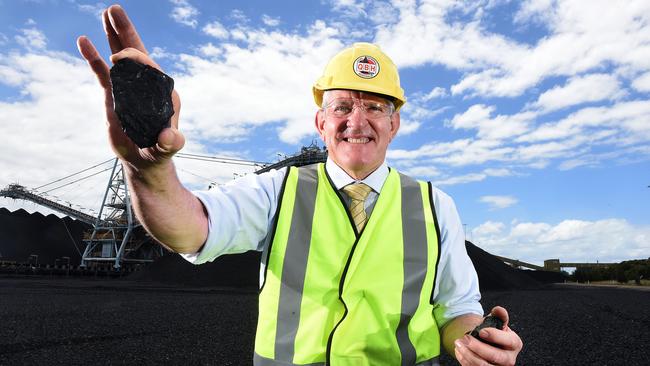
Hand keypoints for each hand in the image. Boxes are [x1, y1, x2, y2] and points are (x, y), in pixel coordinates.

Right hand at [76, 4, 183, 169]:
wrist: (143, 161)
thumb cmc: (158, 153)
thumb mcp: (166, 149)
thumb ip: (171, 143)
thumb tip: (170, 138)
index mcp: (162, 92)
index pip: (150, 66)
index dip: (136, 57)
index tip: (118, 57)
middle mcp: (147, 85)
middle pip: (137, 51)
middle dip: (126, 31)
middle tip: (115, 9)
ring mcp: (130, 87)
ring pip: (120, 56)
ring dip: (113, 35)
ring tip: (106, 12)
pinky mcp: (115, 94)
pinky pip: (102, 71)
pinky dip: (94, 56)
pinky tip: (84, 41)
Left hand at [454, 306, 522, 365]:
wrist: (485, 341)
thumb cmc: (492, 330)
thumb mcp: (496, 321)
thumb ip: (499, 315)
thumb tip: (499, 310)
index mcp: (514, 343)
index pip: (509, 341)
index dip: (495, 336)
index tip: (481, 331)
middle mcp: (509, 358)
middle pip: (495, 357)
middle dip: (478, 347)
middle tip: (465, 338)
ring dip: (468, 355)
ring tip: (459, 344)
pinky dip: (464, 360)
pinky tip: (459, 351)